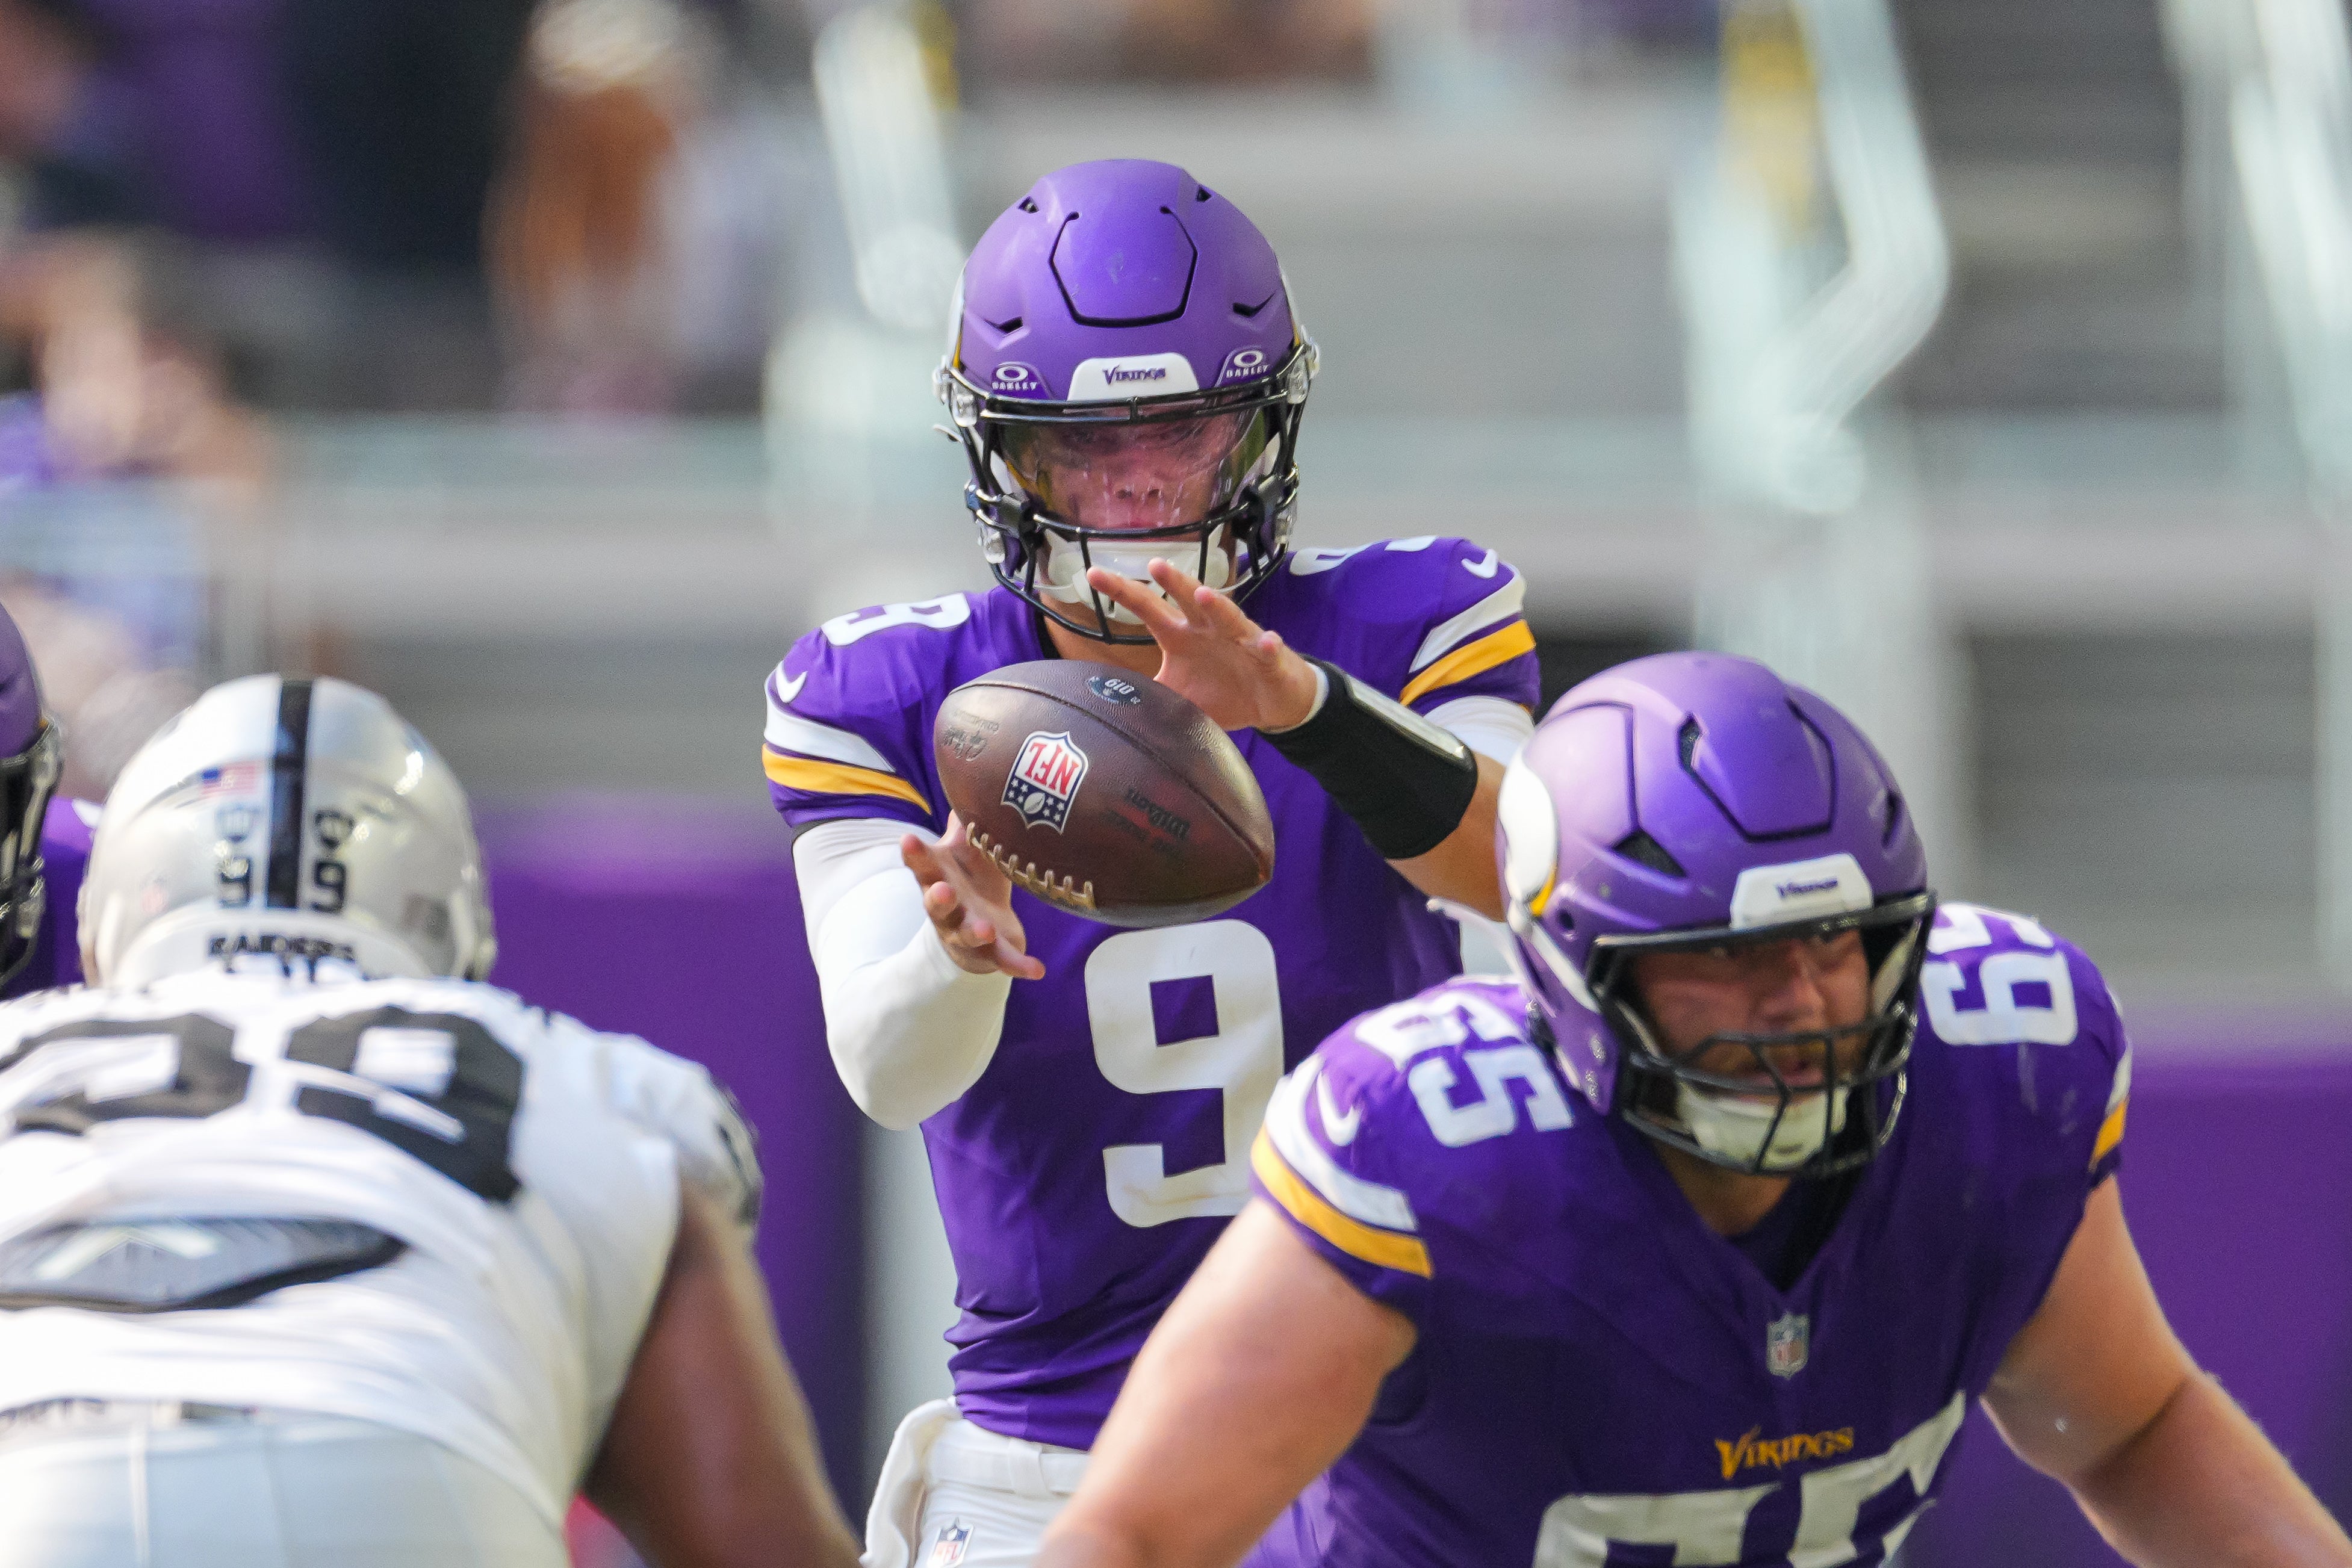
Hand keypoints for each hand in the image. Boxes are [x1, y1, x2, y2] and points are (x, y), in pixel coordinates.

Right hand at [901, 813, 1046, 979]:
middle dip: (938, 898)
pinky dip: (1018, 966)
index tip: (908, 838)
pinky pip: (1003, 961)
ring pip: (966, 934)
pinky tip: (1036, 970)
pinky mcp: (989, 954)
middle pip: (935, 904)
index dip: (915, 853)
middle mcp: (947, 908)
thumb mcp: (970, 847)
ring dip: (975, 932)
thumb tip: (970, 770)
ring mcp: (966, 933)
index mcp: (940, 877)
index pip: (922, 864)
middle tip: (942, 889)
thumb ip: (970, 817)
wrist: (983, 927)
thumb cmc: (973, 878)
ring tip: (985, 929)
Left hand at [1085, 558, 1321, 731]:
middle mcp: (1208, 630)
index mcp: (1180, 636)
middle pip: (1188, 600)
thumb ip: (1146, 694)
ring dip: (1217, 606)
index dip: (1122, 591)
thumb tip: (1105, 706)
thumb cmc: (1223, 690)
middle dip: (1174, 582)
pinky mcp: (1269, 659)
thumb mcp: (1177, 695)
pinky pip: (1269, 650)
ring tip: (1205, 595)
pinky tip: (1268, 642)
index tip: (1093, 574)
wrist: (1271, 700)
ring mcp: (1240, 641)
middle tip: (1155, 565)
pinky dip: (1268, 646)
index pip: (1147, 608)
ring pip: (1229, 617)